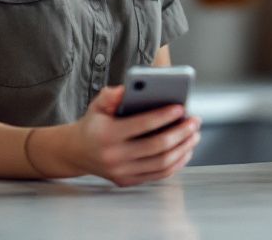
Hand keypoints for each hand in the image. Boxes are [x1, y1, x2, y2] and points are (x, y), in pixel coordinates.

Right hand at [61, 85, 201, 186]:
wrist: (77, 152)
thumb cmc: (94, 124)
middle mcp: (114, 157)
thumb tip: (128, 89)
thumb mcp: (97, 105)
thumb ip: (111, 95)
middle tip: (194, 121)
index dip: (164, 116)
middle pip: (157, 146)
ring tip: (194, 134)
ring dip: (183, 148)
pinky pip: (159, 174)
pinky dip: (176, 163)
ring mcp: (122, 172)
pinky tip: (185, 150)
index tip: (181, 107)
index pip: (142, 125)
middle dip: (181, 133)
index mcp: (107, 135)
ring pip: (161, 163)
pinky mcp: (128, 181)